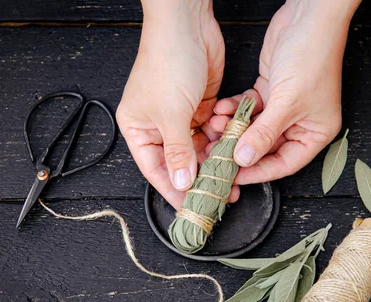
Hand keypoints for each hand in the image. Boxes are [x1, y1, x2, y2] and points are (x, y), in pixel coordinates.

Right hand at [117, 0, 238, 208]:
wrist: (187, 24)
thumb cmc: (167, 62)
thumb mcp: (171, 115)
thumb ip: (178, 152)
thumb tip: (181, 182)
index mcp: (139, 129)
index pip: (157, 170)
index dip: (174, 191)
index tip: (192, 207)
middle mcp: (158, 125)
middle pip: (180, 162)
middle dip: (200, 177)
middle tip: (220, 192)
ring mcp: (181, 116)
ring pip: (199, 148)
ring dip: (214, 159)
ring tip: (230, 172)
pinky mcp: (201, 106)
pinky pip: (212, 132)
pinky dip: (221, 139)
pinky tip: (231, 145)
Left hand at [210, 0, 360, 184]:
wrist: (308, 17)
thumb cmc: (312, 57)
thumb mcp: (287, 102)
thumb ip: (263, 134)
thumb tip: (244, 159)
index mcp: (315, 132)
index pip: (284, 164)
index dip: (258, 172)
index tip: (234, 177)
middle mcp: (300, 122)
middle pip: (266, 147)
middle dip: (240, 149)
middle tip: (216, 156)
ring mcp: (284, 106)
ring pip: (253, 127)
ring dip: (233, 128)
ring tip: (215, 128)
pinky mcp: (270, 90)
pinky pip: (248, 108)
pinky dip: (234, 109)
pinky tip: (221, 109)